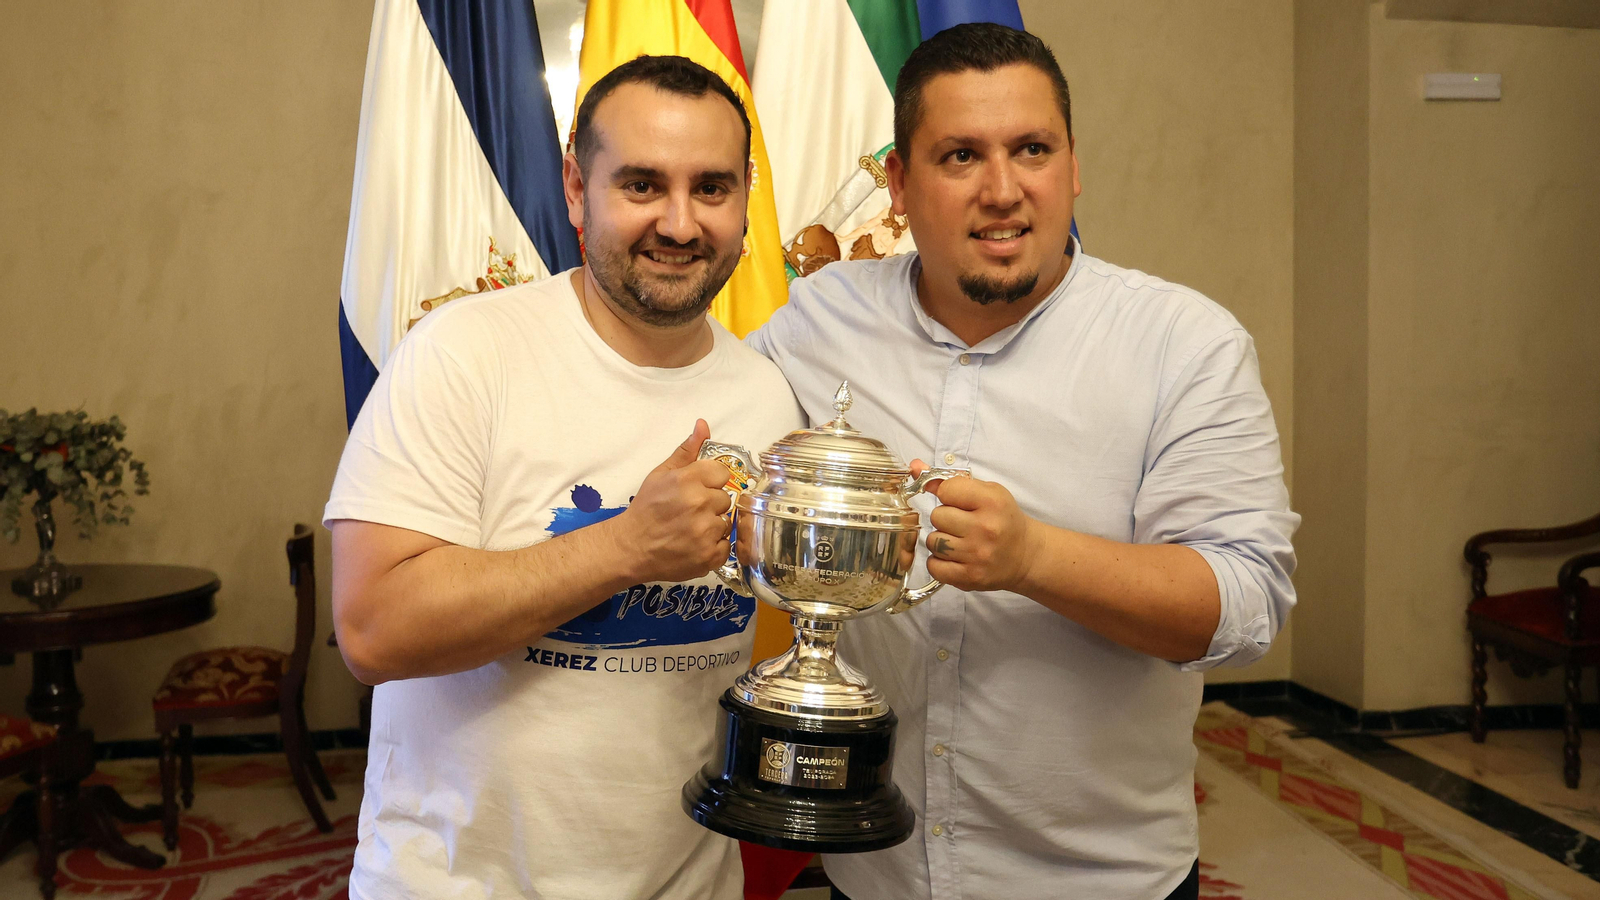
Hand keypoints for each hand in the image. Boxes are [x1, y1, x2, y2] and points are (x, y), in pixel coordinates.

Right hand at [614, 420, 733, 582]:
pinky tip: (694, 544)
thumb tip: (703, 425)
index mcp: (688, 480)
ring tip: (690, 529)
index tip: (698, 489)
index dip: (711, 481)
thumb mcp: (661, 474)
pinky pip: (726, 546)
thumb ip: (686, 450)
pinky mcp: (709, 556)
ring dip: (712, 526)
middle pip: (725, 498)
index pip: (723, 473)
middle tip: (690, 512)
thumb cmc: (645, 510)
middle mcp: (700, 504)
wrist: (630, 548)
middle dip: (710, 504)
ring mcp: (706, 532)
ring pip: (725, 522)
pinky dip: (713, 547)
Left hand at [912, 459, 1037, 592]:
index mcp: (992, 502)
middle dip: (945, 519)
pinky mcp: (970, 577)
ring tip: (958, 541)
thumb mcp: (986, 492)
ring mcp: (977, 555)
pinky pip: (934, 566)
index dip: (949, 495)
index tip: (961, 502)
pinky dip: (939, 562)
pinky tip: (953, 557)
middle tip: (961, 524)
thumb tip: (914, 467)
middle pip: (937, 516)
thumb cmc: (1003, 519)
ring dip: (940, 541)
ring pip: (932, 541)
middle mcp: (985, 528)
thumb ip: (950, 481)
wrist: (1026, 555)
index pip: (946, 490)